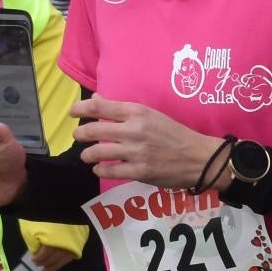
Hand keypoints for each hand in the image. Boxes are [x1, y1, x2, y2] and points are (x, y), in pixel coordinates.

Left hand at [73, 97, 221, 188]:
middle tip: (78, 135)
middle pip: (94, 129)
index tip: (73, 112)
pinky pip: (110, 171)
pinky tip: (99, 168)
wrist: (198, 157)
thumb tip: (96, 99)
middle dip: (80, 133)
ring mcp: (136, 152)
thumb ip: (122, 110)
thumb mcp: (151, 115)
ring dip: (87, 154)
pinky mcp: (139, 171)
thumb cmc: (174, 134)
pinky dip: (99, 170)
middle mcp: (134, 130)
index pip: (101, 106)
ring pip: (98, 152)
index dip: (81, 109)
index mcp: (138, 112)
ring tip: (86, 155)